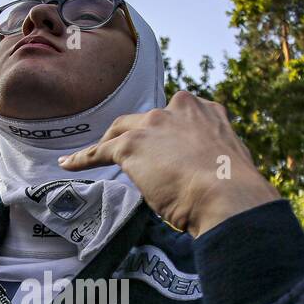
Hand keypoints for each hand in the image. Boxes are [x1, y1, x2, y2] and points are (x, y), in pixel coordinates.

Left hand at [56, 90, 278, 235]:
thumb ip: (207, 158)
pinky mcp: (131, 145)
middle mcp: (179, 108)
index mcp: (206, 111)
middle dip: (136, 135)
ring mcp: (153, 124)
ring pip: (121, 131)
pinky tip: (69, 164)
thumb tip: (199, 175)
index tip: (164, 148)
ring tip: (95, 156)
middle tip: (131, 155)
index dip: (166, 134)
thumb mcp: (226, 163)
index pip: (177, 117)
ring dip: (109, 144)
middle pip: (145, 119)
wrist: (228, 195)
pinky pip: (100, 151)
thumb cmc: (234, 190)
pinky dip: (82, 158)